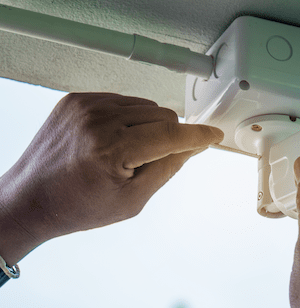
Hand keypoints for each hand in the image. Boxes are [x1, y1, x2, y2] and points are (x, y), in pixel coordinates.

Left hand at [0, 93, 222, 264]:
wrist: (30, 200)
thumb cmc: (77, 206)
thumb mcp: (132, 200)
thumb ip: (168, 168)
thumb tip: (193, 146)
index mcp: (112, 149)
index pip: (171, 134)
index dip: (198, 135)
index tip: (214, 135)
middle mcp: (97, 121)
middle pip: (162, 116)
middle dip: (167, 137)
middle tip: (146, 163)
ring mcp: (84, 106)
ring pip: (145, 106)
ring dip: (147, 127)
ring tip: (124, 153)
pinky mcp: (76, 99)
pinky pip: (122, 101)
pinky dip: (127, 118)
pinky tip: (111, 140)